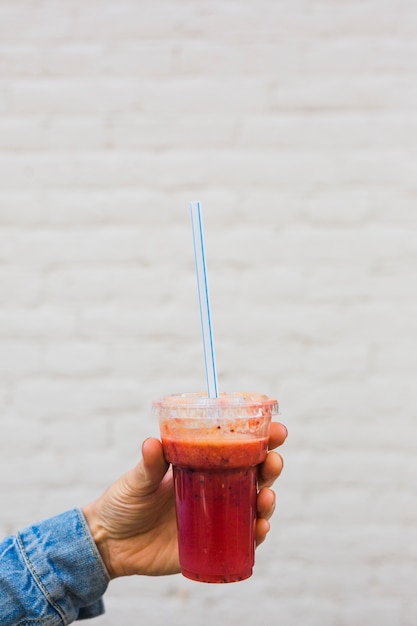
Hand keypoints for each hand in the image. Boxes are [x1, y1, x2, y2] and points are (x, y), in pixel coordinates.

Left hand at [83, 422, 286, 578]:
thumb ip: (148, 464)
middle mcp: (214, 490)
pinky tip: (259, 529)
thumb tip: (152, 441)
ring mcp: (216, 518)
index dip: (261, 439)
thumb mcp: (136, 480)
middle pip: (254, 475)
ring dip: (267, 500)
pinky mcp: (213, 546)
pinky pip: (243, 541)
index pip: (237, 449)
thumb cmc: (123, 503)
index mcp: (201, 466)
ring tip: (265, 498)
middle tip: (273, 461)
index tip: (276, 431)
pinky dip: (257, 535)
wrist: (108, 543)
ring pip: (253, 507)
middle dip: (271, 467)